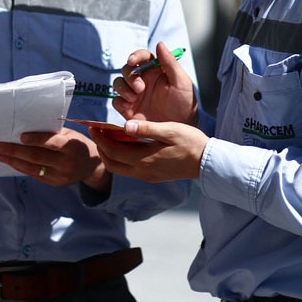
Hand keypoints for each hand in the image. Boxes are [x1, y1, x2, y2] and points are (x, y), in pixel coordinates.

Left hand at [0, 127, 110, 192]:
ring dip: (13, 161)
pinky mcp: (55, 183)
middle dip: (16, 151)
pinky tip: (11, 162)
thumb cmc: (77, 144)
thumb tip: (27, 128)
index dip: (36, 140)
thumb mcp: (70, 134)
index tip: (20, 136)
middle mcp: (67, 162)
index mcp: (72, 146)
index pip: (52, 143)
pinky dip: (21, 168)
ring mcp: (61, 175)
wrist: (92, 165)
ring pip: (33, 168)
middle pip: (37, 157)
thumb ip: (53, 134)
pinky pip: (35, 175)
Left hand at [91, 119, 207, 182]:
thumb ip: (146, 129)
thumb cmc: (191, 142)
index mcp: (144, 160)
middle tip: (96, 133)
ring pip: (120, 169)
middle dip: (101, 149)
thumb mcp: (169, 130)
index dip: (100, 139)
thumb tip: (125, 126)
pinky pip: (130, 169)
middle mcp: (143, 171)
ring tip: (108, 138)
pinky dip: (121, 158)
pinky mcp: (153, 176)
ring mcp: (148, 176)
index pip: (113, 151)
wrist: (207, 162)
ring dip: (110, 155)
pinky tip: (125, 145)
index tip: (93, 127)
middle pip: (112, 164)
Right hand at [114, 42, 197, 124]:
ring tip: (135, 98)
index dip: (135, 56)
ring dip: (123, 88)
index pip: (142, 57)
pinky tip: (129, 107)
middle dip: (130, 76)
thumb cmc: (184, 103)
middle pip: (127, 69)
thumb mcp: (181, 82)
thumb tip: (159, 44)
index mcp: (155, 71)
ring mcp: (134, 94)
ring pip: (118, 83)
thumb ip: (170, 62)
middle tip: (140, 88)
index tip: (132, 60)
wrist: (180, 127)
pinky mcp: (128, 109)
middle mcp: (143, 80)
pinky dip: (120, 101)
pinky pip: (116, 101)